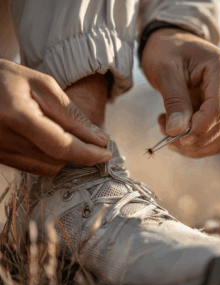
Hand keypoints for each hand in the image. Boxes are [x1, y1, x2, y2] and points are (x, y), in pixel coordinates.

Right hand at [0, 59, 111, 175]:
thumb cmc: (7, 79)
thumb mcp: (42, 85)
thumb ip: (71, 113)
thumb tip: (99, 138)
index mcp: (16, 115)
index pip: (62, 145)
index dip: (88, 153)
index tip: (107, 152)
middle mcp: (4, 139)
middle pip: (57, 159)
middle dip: (81, 154)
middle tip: (96, 143)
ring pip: (48, 167)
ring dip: (67, 157)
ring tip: (73, 139)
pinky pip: (34, 168)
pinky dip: (52, 159)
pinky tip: (56, 144)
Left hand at [141, 28, 219, 157]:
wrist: (170, 46)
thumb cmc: (166, 52)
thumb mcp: (165, 72)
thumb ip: (174, 101)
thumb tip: (176, 131)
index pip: (219, 108)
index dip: (198, 127)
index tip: (174, 133)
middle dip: (193, 138)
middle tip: (165, 131)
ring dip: (195, 144)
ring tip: (169, 129)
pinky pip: (217, 138)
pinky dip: (198, 144)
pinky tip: (178, 132)